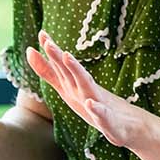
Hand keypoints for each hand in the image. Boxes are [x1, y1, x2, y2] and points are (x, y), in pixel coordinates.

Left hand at [26, 30, 150, 148]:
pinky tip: (90, 103)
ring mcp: (98, 104)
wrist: (129, 125)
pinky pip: (102, 115)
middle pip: (70, 72)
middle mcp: (85, 91)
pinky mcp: (108, 121)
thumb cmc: (96, 106)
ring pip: (86, 86)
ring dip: (77, 72)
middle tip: (47, 42)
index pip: (60, 67)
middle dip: (58, 57)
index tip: (41, 33)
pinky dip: (96, 109)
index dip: (50, 52)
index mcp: (75, 86)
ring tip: (67, 57)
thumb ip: (48, 72)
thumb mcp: (67, 88)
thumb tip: (30, 51)